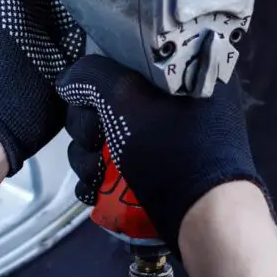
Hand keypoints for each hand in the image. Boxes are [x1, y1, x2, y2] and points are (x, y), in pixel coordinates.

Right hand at [56, 55, 265, 253]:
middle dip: (89, 126)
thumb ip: (92, 76)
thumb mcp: (126, 99)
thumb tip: (69, 81)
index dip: (100, 78)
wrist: (207, 219)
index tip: (90, 100)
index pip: (128, 57)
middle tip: (94, 140)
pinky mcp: (161, 170)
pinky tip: (94, 187)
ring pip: (110, 135)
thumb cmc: (174, 150)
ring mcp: (172, 139)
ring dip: (89, 154)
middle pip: (112, 100)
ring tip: (94, 173)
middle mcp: (182, 101)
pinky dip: (101, 174)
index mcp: (188, 71)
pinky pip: (121, 162)